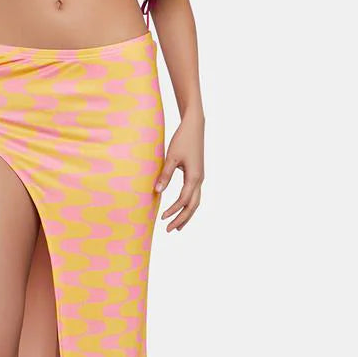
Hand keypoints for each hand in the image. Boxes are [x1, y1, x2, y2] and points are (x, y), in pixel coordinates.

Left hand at [154, 109, 204, 231]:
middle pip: (193, 205)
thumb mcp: (171, 157)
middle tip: (169, 230)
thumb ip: (165, 174)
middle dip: (182, 219)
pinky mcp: (197, 174)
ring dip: (186, 214)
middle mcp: (199, 179)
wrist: (194, 126)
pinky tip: (181, 208)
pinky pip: (194, 195)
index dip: (173, 210)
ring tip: (177, 227)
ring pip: (196, 202)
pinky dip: (188, 205)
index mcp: (194, 176)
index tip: (162, 218)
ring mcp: (200, 177)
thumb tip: (157, 191)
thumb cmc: (182, 140)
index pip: (184, 200)